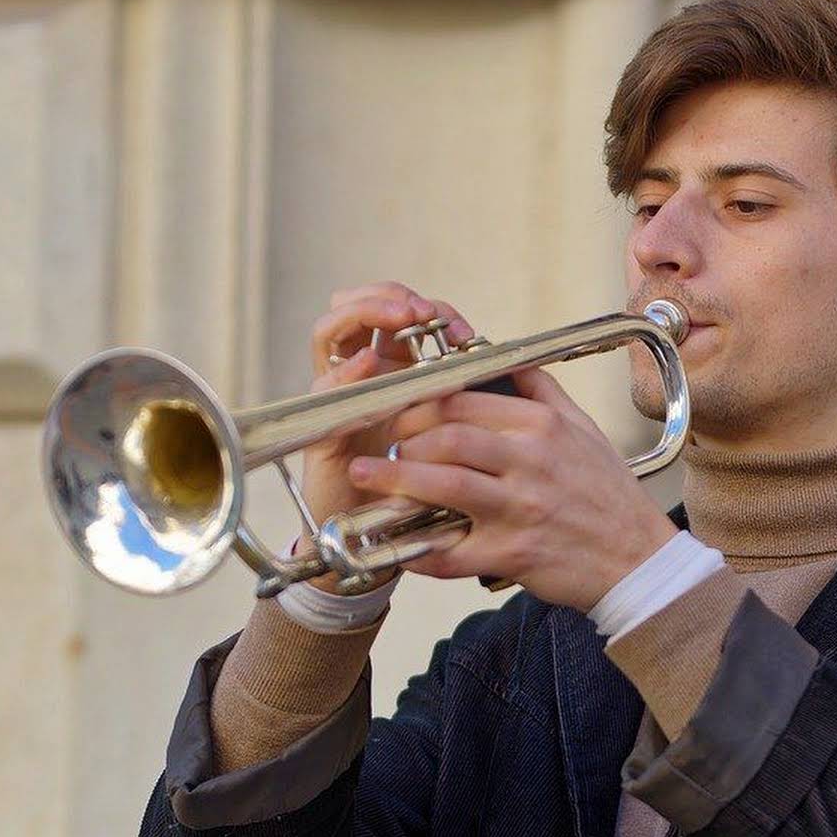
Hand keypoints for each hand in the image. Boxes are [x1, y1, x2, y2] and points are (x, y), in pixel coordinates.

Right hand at [296, 281, 472, 590]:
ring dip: (366, 315)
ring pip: (332, 332)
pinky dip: (345, 370)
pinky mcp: (321, 425)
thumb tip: (515, 369)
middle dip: (391, 297)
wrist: (375, 540)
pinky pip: (325, 386)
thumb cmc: (418, 489)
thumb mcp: (450, 442)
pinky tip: (366, 363)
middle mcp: (359, 377)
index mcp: (393, 372)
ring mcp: (336, 398)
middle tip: (423, 310)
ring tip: (401, 317)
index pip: (399, 313)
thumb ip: (470, 405)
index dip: (429, 311)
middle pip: (360, 307)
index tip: (464, 329)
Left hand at [346, 365, 680, 610]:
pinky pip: (452, 552)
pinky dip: (419, 550)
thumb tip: (502, 357)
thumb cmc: (607, 494)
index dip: (419, 403)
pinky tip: (396, 544)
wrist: (639, 559)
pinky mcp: (514, 554)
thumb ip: (541, 391)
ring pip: (443, 485)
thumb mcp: (583, 429)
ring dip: (394, 480)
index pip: (464, 401)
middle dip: (401, 437)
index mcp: (543, 425)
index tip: (396, 409)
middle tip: (377, 442)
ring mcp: (522, 509)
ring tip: (364, 475)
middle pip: (447, 437)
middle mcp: (532, 462)